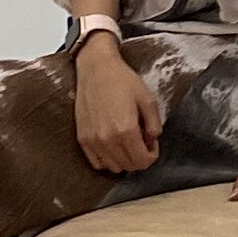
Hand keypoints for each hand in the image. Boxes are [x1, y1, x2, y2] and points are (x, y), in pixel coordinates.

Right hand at [72, 34, 161, 175]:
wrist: (96, 69)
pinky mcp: (82, 139)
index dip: (152, 155)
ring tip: (128, 141)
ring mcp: (93, 141)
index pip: (142, 161)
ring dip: (125, 160)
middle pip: (129, 166)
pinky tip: (114, 146)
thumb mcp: (147, 99)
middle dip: (141, 157)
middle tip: (143, 140)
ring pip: (114, 167)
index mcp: (125, 130)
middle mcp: (107, 140)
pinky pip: (97, 163)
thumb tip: (153, 139)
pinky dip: (108, 160)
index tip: (152, 142)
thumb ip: (154, 123)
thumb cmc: (121, 80)